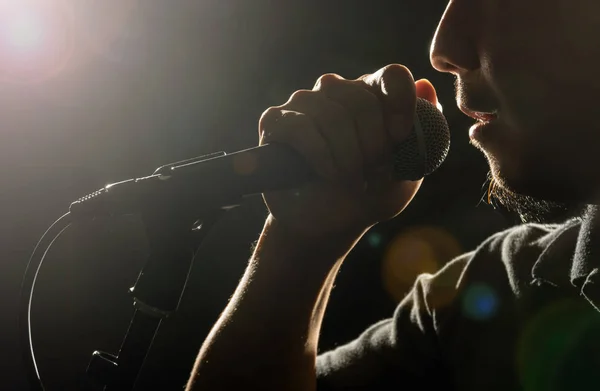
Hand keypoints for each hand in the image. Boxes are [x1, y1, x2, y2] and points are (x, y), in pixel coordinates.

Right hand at [259, 64, 438, 242]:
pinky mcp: (275, 121)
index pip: (392, 76)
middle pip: (361, 99)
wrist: (326, 225)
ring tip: (349, 180)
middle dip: (372, 145)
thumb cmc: (368, 195)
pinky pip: (301, 128)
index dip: (400, 103)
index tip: (400, 138)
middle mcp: (336, 90)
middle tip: (372, 173)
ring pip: (332, 116)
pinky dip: (320, 156)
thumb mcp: (406, 170)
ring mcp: (303, 103)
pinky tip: (327, 174)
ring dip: (346, 157)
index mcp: (371, 95)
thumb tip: (426, 86)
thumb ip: (421, 130)